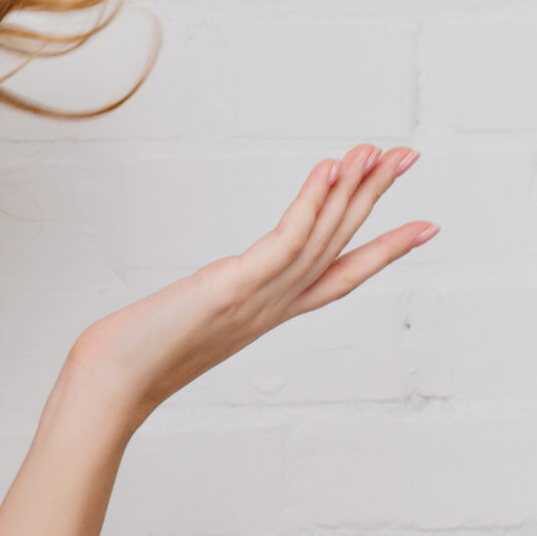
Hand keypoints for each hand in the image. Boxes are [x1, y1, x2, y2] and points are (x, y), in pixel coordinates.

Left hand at [66, 142, 435, 428]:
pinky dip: (312, 203)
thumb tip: (202, 297)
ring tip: (378, 151)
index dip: (383, 251)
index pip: (338, 277)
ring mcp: (258, 297)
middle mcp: (272, 306)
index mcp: (267, 313)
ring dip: (353, 190)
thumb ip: (207, 307)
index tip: (425, 226)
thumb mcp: (186, 324)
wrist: (111, 384)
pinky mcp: (234, 286)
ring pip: (322, 237)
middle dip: (376, 199)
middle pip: (339, 245)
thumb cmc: (133, 359)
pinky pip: (286, 239)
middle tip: (409, 156)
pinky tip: (330, 169)